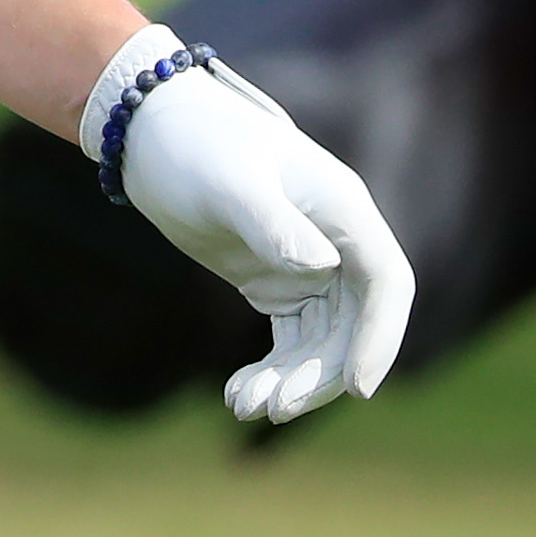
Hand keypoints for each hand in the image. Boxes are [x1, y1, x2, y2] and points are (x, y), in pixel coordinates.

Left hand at [117, 59, 414, 421]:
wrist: (150, 129)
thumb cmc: (195, 142)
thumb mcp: (231, 183)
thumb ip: (274, 224)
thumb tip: (321, 266)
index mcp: (343, 209)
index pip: (386, 283)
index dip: (380, 338)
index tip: (358, 390)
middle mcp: (335, 240)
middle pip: (354, 325)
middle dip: (321, 372)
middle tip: (276, 406)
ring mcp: (307, 263)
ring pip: (321, 341)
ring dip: (291, 379)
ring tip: (242, 404)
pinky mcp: (274, 278)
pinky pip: (289, 339)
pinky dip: (270, 370)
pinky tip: (237, 394)